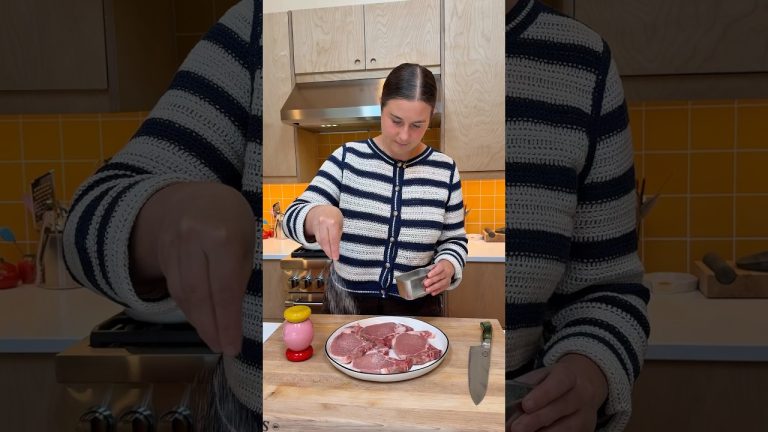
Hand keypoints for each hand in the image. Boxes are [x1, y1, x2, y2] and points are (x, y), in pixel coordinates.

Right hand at [131, 182, 254, 355]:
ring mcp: (171, 247)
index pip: (224, 288)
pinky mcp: (160, 255)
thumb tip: (234, 314)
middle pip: (199, 295)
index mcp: (221, 235)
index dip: (227, 321)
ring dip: (200, 322)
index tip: (233, 346)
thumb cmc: (229, 218)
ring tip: (214, 339)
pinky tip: (201, 321)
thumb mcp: (246, 237)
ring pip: (184, 294)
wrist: (187, 196)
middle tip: (223, 348)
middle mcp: (192, 240)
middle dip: (211, 327)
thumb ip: (239, 270)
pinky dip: (189, 308)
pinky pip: (175, 288)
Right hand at [305, 205, 342, 259]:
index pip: (333, 238)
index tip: (336, 257)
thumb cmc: (334, 216)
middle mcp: (323, 222)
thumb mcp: (341, 221)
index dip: (334, 249)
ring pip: (321, 241)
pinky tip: (326, 249)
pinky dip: (323, 245)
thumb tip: (339, 246)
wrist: (321, 209)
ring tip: (330, 254)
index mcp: (333, 221)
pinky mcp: (313, 228)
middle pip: (325, 240)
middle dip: (329, 251)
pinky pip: (318, 239)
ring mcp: (317, 225)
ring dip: (326, 249)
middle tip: (333, 257)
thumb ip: (339, 232)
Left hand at [422, 260, 454, 295]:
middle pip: (439, 277)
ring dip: (434, 287)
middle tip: (425, 284)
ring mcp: (447, 279)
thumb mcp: (436, 265)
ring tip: (427, 290)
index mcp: (443, 266)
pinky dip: (437, 291)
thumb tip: (424, 275)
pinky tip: (432, 293)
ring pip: (441, 284)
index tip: (428, 275)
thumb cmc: (440, 267)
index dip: (433, 272)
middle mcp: (446, 273)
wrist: (450, 268)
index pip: (439, 269)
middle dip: (432, 281)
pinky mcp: (447, 285)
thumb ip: (430, 269)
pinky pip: (442, 288)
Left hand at [508, 354, 607, 431]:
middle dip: (537, 419)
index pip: (558, 383)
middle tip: (517, 428)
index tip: (526, 405)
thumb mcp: (544, 374)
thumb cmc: (557, 379)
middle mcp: (582, 394)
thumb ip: (528, 385)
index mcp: (570, 375)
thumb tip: (508, 401)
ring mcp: (587, 413)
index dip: (542, 395)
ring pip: (567, 427)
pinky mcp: (588, 428)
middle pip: (561, 407)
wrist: (588, 382)